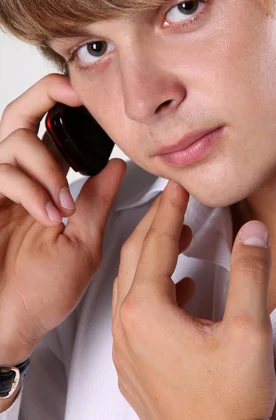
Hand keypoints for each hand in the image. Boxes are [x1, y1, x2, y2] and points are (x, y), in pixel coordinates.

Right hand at [0, 74, 126, 363]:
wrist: (5, 327)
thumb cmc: (40, 294)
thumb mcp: (83, 242)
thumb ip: (98, 200)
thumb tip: (120, 164)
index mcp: (45, 187)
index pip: (50, 132)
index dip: (66, 106)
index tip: (90, 95)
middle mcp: (18, 181)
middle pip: (19, 115)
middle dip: (45, 95)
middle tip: (72, 92)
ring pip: (12, 138)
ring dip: (45, 163)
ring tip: (62, 201)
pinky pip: (0, 173)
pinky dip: (29, 188)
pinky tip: (47, 213)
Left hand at [112, 180, 275, 419]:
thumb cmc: (231, 403)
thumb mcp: (250, 330)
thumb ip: (251, 273)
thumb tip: (253, 232)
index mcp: (146, 312)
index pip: (153, 243)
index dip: (168, 209)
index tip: (177, 186)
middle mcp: (126, 329)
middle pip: (133, 258)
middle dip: (155, 225)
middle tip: (175, 203)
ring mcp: (125, 351)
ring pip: (129, 286)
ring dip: (152, 257)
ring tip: (180, 239)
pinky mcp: (133, 369)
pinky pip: (133, 314)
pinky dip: (152, 290)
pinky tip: (180, 291)